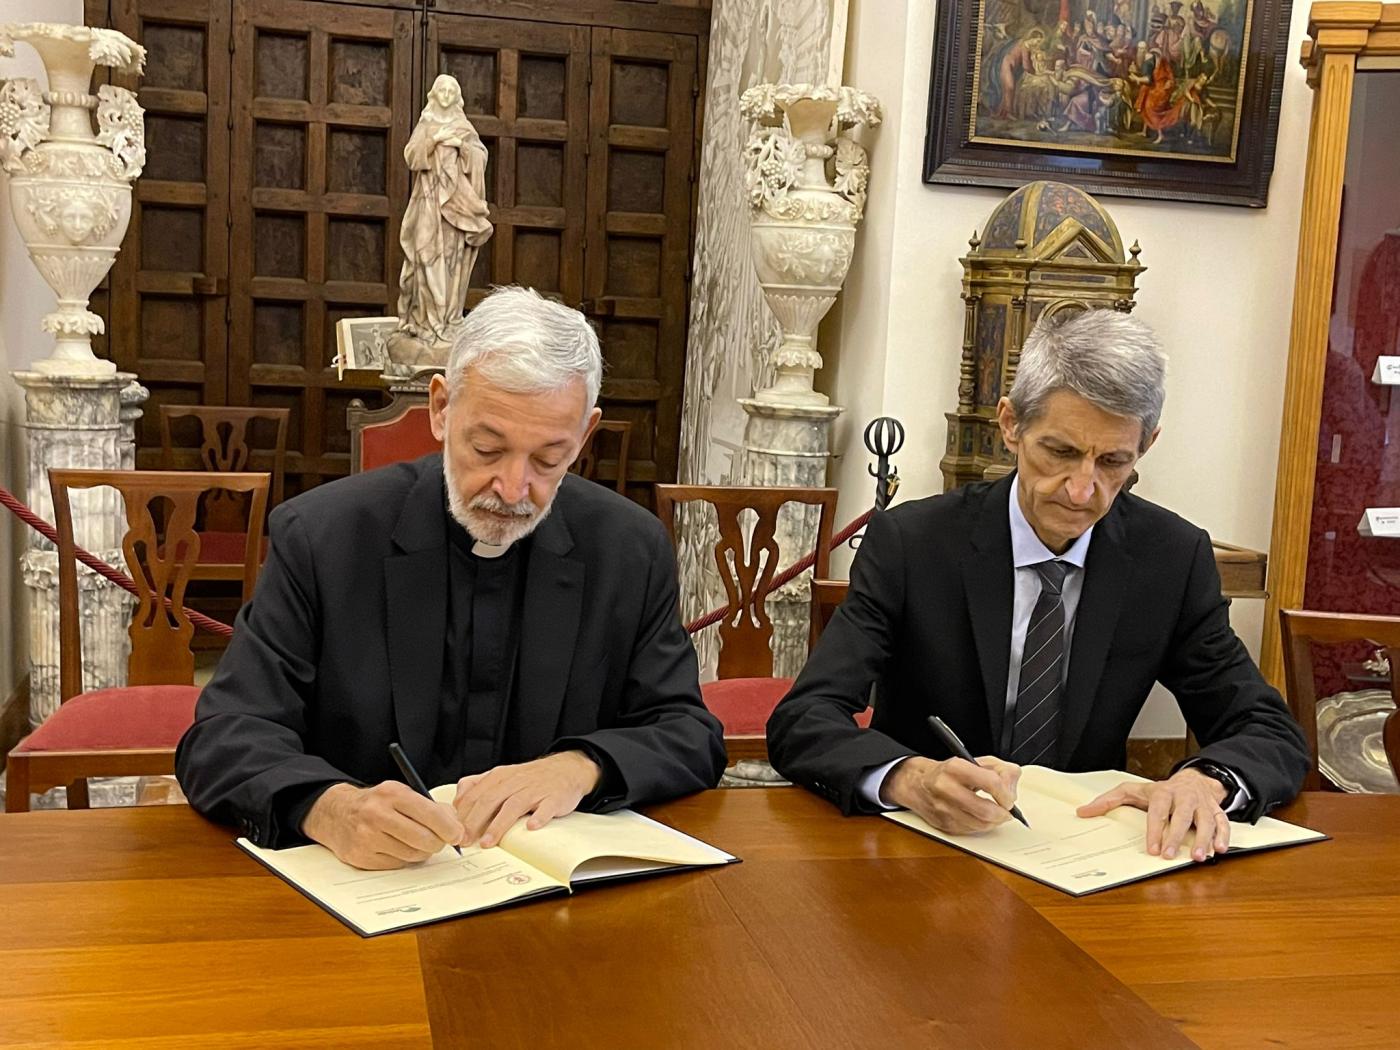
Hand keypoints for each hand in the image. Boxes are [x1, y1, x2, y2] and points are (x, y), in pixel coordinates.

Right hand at [301, 782, 465, 869]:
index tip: (457, 835)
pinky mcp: (361, 857)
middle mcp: (378, 814)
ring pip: (412, 855)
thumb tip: (456, 825)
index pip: (430, 814)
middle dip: (438, 843)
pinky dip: (403, 859)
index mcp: (392, 793)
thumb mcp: (402, 794)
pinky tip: (397, 848)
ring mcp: (367, 837)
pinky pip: (396, 865)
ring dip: (421, 853)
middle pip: (423, 839)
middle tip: (439, 842)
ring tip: (416, 843)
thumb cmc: (377, 803)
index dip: (449, 828)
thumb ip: (430, 806)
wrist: (337, 813)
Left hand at [453, 751, 601, 848]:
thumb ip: (478, 785)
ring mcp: (535, 789)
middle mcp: (515, 782)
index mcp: (499, 777)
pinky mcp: (554, 798)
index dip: (462, 815)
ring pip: (513, 806)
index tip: (453, 832)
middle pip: (489, 801)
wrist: (566, 769)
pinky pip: (546, 807)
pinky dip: (538, 817)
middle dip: (474, 823)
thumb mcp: (502, 775)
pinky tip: (531, 827)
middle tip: (465, 841)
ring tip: (488, 842)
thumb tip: (456, 800)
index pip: (475, 795)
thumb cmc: (531, 778)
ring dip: (499, 825)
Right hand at [880, 755, 1021, 833]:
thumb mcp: (976, 761)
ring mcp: (943, 809)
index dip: (1006, 793)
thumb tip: (1012, 790)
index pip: (991, 782)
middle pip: (986, 810)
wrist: (917, 784)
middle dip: (1003, 813)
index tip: (1009, 798)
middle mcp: (946, 788)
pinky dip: (981, 826)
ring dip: (994, 822)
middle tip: (1006, 811)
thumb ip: (1001, 770)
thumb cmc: (949, 773)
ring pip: (980, 825)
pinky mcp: (943, 825)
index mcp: (955, 768)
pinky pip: (971, 831)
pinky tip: (981, 818)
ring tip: (996, 814)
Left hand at [1076, 768, 1229, 861]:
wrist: (1192, 780)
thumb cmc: (1159, 791)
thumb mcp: (1132, 791)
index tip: (1151, 848)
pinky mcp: (1216, 811)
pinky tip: (1219, 851)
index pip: (1158, 810)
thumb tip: (1083, 812)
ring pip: (1206, 821)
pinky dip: (1224, 836)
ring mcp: (1202, 804)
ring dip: (1203, 839)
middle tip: (1169, 856)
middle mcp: (1184, 797)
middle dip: (1176, 836)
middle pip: (1182, 816)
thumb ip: (1109, 801)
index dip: (1155, 829)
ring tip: (1198, 857)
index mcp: (1162, 792)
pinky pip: (1223, 823)